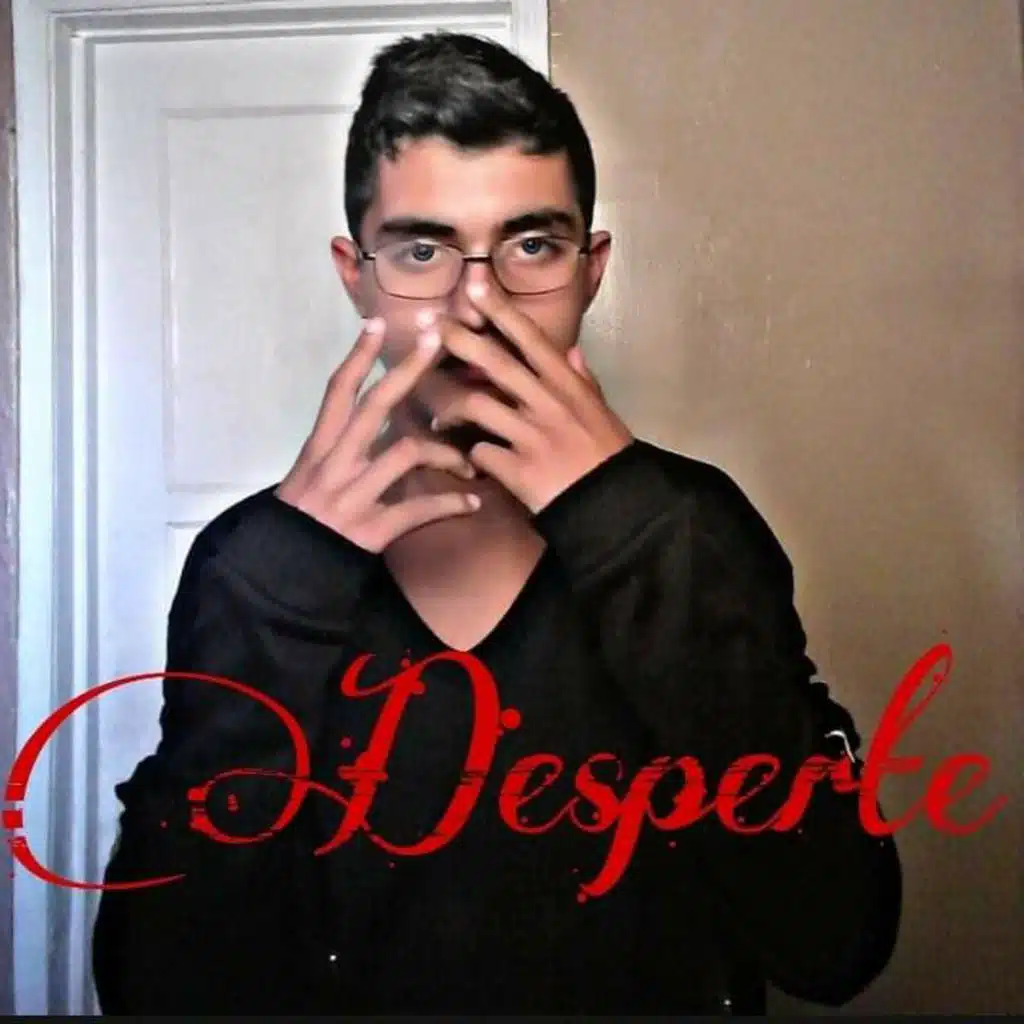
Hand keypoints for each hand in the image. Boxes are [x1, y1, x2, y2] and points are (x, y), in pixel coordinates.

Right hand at [276, 319, 481, 552]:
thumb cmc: (303, 518)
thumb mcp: (311, 474)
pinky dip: (451, 505)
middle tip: (437, 342)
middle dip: (407, 371)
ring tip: (469, 464)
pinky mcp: (371, 528)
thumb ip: (340, 446)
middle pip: (374, 406)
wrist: (288, 568)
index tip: (378, 322)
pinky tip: (472, 502)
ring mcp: (353, 494)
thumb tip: (373, 415)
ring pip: (406, 453)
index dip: (357, 356)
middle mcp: (335, 463)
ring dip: (445, 453)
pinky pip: (419, 509)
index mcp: (320, 447)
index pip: (338, 391)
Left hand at [425, 285, 633, 512]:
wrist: (614, 507)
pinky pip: (479, 453)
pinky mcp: (518, 469)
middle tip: (426, 325)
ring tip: (436, 417)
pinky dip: (469, 456)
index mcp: (567, 386)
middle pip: (495, 362)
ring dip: (448, 409)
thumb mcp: (601, 413)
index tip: (473, 284)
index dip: (500, 309)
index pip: (530, 338)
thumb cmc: (609, 458)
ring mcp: (532, 436)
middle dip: (457, 339)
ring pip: (475, 406)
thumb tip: (571, 353)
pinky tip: (465, 462)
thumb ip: (583, 382)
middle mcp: (548, 403)